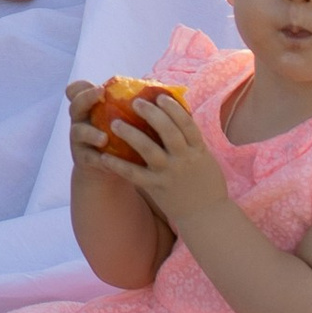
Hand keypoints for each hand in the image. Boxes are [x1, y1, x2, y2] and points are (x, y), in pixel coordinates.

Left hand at [87, 84, 224, 232]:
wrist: (206, 216)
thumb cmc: (205, 183)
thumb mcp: (204, 157)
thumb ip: (191, 139)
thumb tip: (177, 113)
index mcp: (198, 150)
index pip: (187, 123)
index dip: (173, 108)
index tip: (160, 96)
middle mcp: (184, 159)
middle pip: (168, 131)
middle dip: (151, 114)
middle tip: (135, 102)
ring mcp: (169, 173)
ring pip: (149, 149)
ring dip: (131, 134)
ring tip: (115, 123)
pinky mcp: (156, 187)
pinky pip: (134, 174)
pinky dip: (119, 165)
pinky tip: (105, 156)